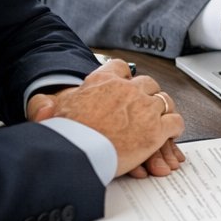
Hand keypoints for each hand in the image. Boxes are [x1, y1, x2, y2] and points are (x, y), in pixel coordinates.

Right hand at [26, 59, 184, 175]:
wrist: (77, 154)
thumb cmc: (65, 135)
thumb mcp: (51, 112)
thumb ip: (48, 104)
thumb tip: (44, 107)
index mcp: (102, 81)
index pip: (119, 67)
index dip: (123, 77)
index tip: (123, 85)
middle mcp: (127, 90)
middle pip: (147, 83)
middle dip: (146, 94)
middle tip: (143, 107)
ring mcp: (145, 108)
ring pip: (163, 100)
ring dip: (161, 110)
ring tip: (157, 120)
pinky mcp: (157, 129)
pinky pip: (175, 121)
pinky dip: (174, 127)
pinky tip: (169, 133)